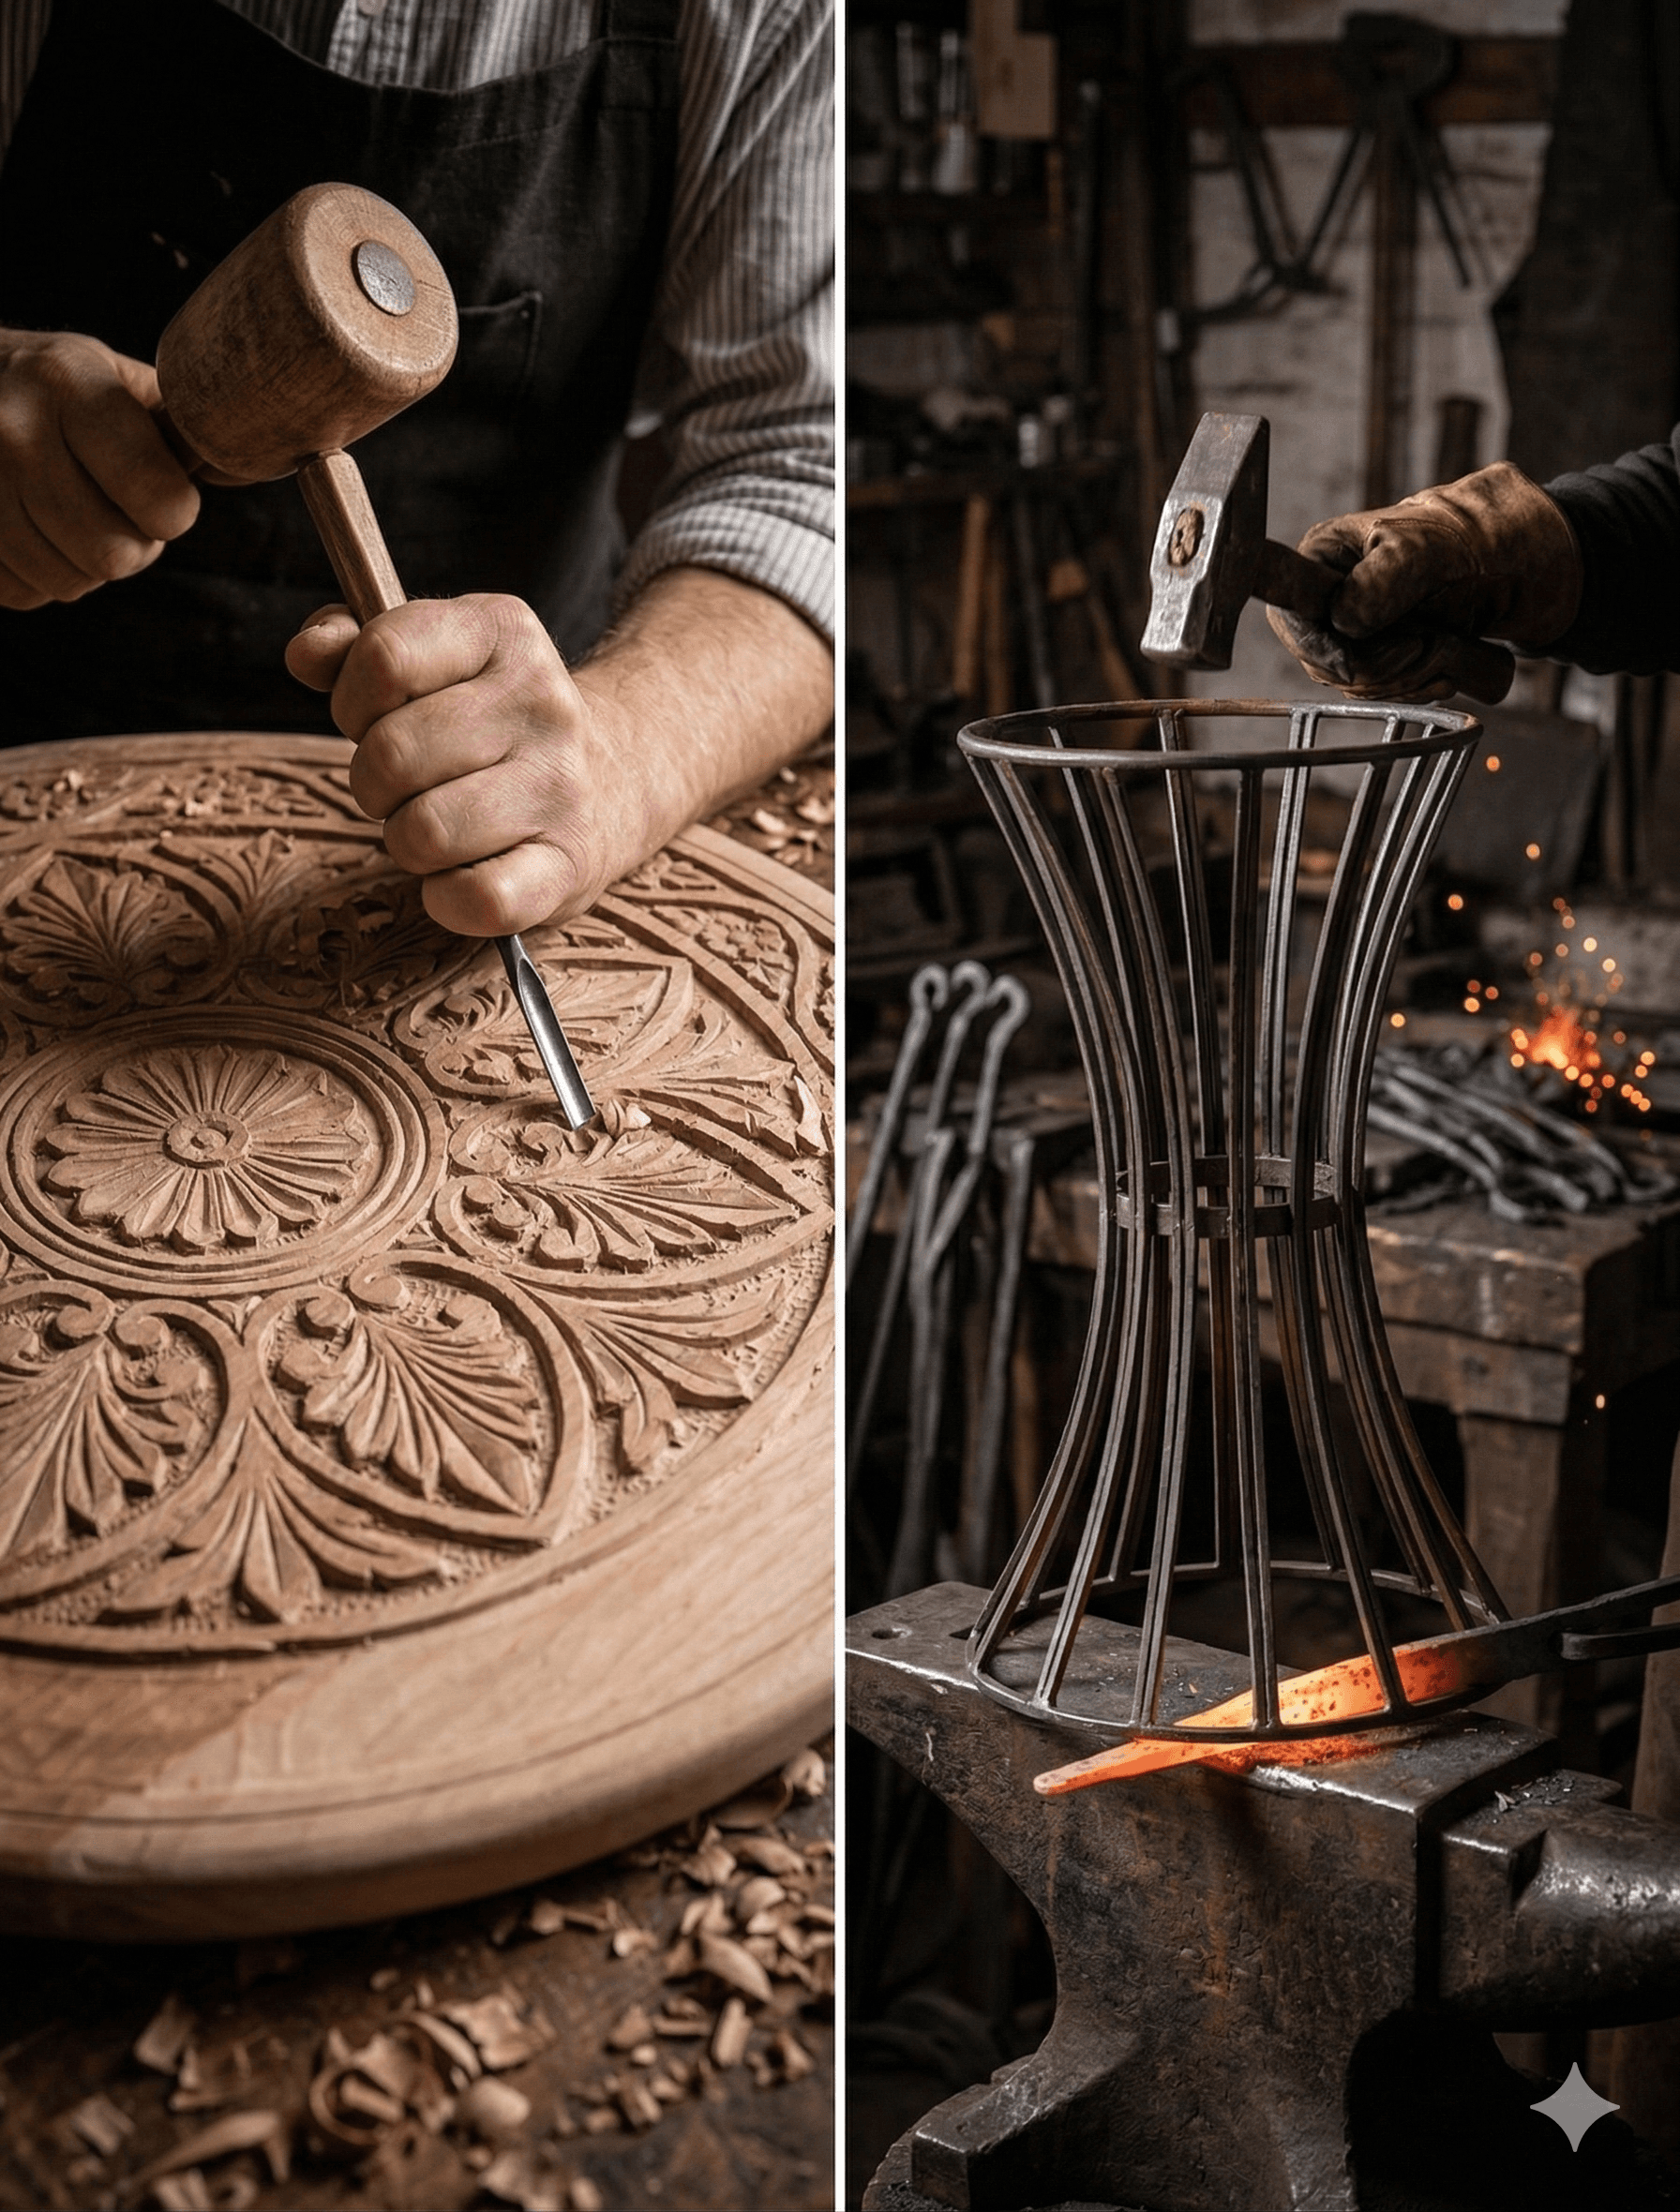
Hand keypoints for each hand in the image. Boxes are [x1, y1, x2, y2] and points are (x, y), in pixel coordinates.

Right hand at [0, 329, 199, 608]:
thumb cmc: (56, 388)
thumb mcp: (116, 379)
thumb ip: (180, 424)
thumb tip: (257, 452)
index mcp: (68, 384)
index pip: (159, 497)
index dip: (174, 511)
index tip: (165, 493)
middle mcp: (12, 433)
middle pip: (115, 555)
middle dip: (134, 545)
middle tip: (118, 509)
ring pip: (70, 582)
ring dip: (87, 563)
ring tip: (74, 511)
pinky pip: (27, 593)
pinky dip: (43, 574)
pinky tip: (34, 526)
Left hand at [286, 593, 661, 936]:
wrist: (615, 777)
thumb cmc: (491, 721)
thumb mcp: (437, 657)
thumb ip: (358, 646)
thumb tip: (306, 656)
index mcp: (502, 633)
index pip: (384, 657)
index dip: (353, 699)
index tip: (376, 718)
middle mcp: (542, 703)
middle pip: (391, 754)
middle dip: (373, 782)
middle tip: (404, 787)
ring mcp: (561, 786)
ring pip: (422, 832)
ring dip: (406, 843)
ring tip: (436, 828)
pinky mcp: (570, 864)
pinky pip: (479, 898)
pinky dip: (447, 899)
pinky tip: (457, 878)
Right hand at [1267, 462, 1581, 702]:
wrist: (1541, 564)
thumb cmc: (1487, 541)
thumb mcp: (1431, 553)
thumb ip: (1382, 582)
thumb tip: (1342, 621)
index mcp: (1328, 554)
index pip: (1290, 616)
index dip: (1321, 648)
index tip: (1355, 664)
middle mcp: (1335, 592)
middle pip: (1326, 661)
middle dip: (1382, 666)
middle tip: (1426, 645)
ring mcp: (1363, 626)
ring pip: (1358, 683)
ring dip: (1410, 678)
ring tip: (1448, 649)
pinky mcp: (1391, 653)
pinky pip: (1387, 692)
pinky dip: (1420, 687)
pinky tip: (1448, 669)